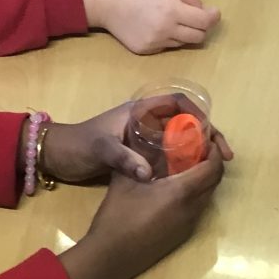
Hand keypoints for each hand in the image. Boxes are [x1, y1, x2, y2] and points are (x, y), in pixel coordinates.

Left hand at [43, 101, 233, 184]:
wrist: (56, 156)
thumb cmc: (78, 145)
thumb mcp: (100, 149)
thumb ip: (123, 159)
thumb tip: (148, 174)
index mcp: (139, 110)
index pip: (177, 102)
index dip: (198, 114)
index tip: (211, 134)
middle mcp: (145, 120)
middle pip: (185, 120)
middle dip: (207, 135)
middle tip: (222, 156)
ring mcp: (143, 137)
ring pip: (179, 138)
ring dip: (198, 150)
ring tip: (213, 167)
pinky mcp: (139, 152)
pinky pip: (169, 153)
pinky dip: (184, 161)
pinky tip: (191, 176)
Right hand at [59, 141, 227, 278]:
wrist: (111, 258)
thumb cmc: (117, 217)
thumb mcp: (124, 181)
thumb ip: (137, 158)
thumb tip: (142, 140)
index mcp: (181, 193)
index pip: (212, 168)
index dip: (214, 151)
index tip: (206, 138)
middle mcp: (192, 209)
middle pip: (214, 181)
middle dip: (210, 162)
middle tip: (195, 147)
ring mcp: (189, 224)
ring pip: (207, 195)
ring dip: (203, 178)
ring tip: (184, 163)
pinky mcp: (182, 234)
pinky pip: (197, 207)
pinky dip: (194, 192)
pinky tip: (173, 187)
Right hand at [81, 0, 219, 53]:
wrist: (103, 2)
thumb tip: (203, 8)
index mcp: (171, 11)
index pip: (203, 22)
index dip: (212, 17)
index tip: (214, 12)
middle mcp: (165, 30)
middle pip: (198, 37)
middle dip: (202, 27)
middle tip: (197, 16)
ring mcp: (155, 43)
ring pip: (182, 43)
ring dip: (185, 32)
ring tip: (174, 18)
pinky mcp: (145, 50)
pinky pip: (166, 46)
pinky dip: (169, 37)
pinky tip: (158, 24)